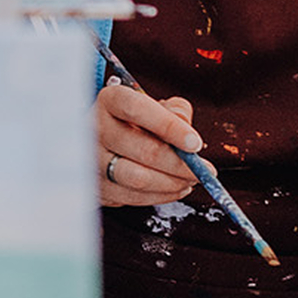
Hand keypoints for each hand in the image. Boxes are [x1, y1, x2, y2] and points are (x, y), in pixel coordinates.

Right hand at [95, 76, 205, 206]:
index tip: (195, 143)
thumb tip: (188, 131)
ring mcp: (93, 159)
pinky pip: (134, 197)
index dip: (169, 126)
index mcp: (110, 100)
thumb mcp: (153, 106)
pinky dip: (162, 196)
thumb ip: (175, 111)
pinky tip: (176, 187)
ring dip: (173, 183)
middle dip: (182, 164)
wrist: (99, 140)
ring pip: (139, 178)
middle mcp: (95, 128)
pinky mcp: (98, 186)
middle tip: (204, 170)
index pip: (137, 109)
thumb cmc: (133, 121)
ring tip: (191, 180)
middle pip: (144, 149)